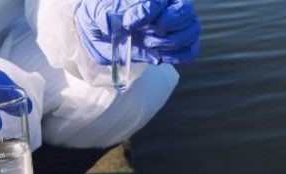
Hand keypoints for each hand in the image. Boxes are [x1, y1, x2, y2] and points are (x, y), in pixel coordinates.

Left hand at [75, 0, 200, 65]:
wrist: (99, 29)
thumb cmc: (99, 16)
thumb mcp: (93, 13)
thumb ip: (102, 15)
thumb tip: (111, 23)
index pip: (157, 0)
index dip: (146, 11)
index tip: (128, 23)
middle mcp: (167, 6)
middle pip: (185, 9)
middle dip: (169, 23)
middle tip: (148, 36)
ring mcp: (175, 25)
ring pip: (192, 29)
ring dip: (172, 42)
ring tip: (150, 44)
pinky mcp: (177, 44)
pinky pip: (190, 49)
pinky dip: (179, 56)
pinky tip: (159, 56)